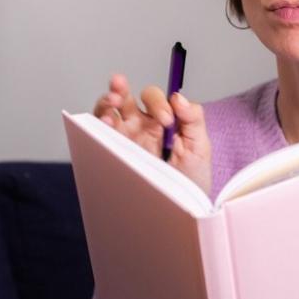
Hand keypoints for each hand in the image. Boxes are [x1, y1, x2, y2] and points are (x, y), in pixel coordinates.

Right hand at [91, 73, 211, 196]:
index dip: (159, 102)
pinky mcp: (113, 154)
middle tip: (120, 85)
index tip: (167, 120)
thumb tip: (178, 96)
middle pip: (126, 99)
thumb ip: (194, 118)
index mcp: (162, 122)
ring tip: (112, 101)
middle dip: (120, 88)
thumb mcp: (200, 148)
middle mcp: (141, 127)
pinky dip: (99, 124)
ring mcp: (125, 140)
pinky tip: (106, 122)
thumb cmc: (191, 182)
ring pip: (109, 112)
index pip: (154, 99)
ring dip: (106, 101)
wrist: (181, 212)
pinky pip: (99, 134)